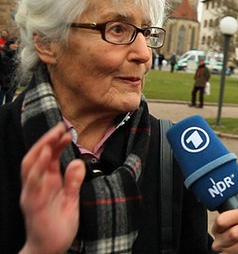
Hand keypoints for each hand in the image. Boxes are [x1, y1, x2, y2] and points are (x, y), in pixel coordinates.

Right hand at [19, 123, 85, 253]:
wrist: (49, 249)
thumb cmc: (58, 225)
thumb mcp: (71, 199)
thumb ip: (74, 181)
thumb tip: (77, 162)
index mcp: (47, 182)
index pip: (49, 156)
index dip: (56, 142)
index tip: (67, 131)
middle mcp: (37, 185)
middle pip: (38, 156)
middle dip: (47, 140)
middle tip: (60, 127)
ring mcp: (32, 194)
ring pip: (30, 167)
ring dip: (41, 150)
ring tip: (52, 137)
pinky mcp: (33, 205)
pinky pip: (32, 185)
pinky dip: (36, 171)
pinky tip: (43, 160)